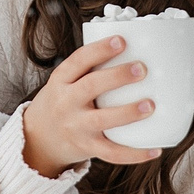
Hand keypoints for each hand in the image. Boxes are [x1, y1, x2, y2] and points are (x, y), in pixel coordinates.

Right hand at [21, 34, 164, 176]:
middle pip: (90, 86)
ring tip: (150, 105)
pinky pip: (112, 153)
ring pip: (102, 120)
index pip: (78, 60)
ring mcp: (76, 127)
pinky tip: (155, 149)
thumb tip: (136, 49)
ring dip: (127, 113)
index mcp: (61, 80)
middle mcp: (66, 102)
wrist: (38, 138)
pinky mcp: (87, 147)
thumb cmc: (62, 102)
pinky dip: (134, 153)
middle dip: (117, 76)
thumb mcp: (65, 82)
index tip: (121, 40)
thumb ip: (90, 69)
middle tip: (142, 69)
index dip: (99, 50)